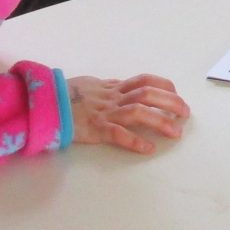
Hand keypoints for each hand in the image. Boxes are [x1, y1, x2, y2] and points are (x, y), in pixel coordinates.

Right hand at [66, 74, 188, 154]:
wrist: (44, 105)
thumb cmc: (65, 96)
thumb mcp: (90, 86)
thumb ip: (109, 88)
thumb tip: (124, 87)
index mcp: (112, 88)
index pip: (144, 80)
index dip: (164, 86)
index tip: (176, 94)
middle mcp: (112, 98)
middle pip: (147, 94)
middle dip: (170, 102)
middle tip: (185, 113)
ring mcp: (104, 113)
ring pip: (137, 112)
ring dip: (159, 121)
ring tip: (175, 132)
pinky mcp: (94, 129)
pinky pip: (117, 134)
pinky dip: (134, 141)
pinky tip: (148, 149)